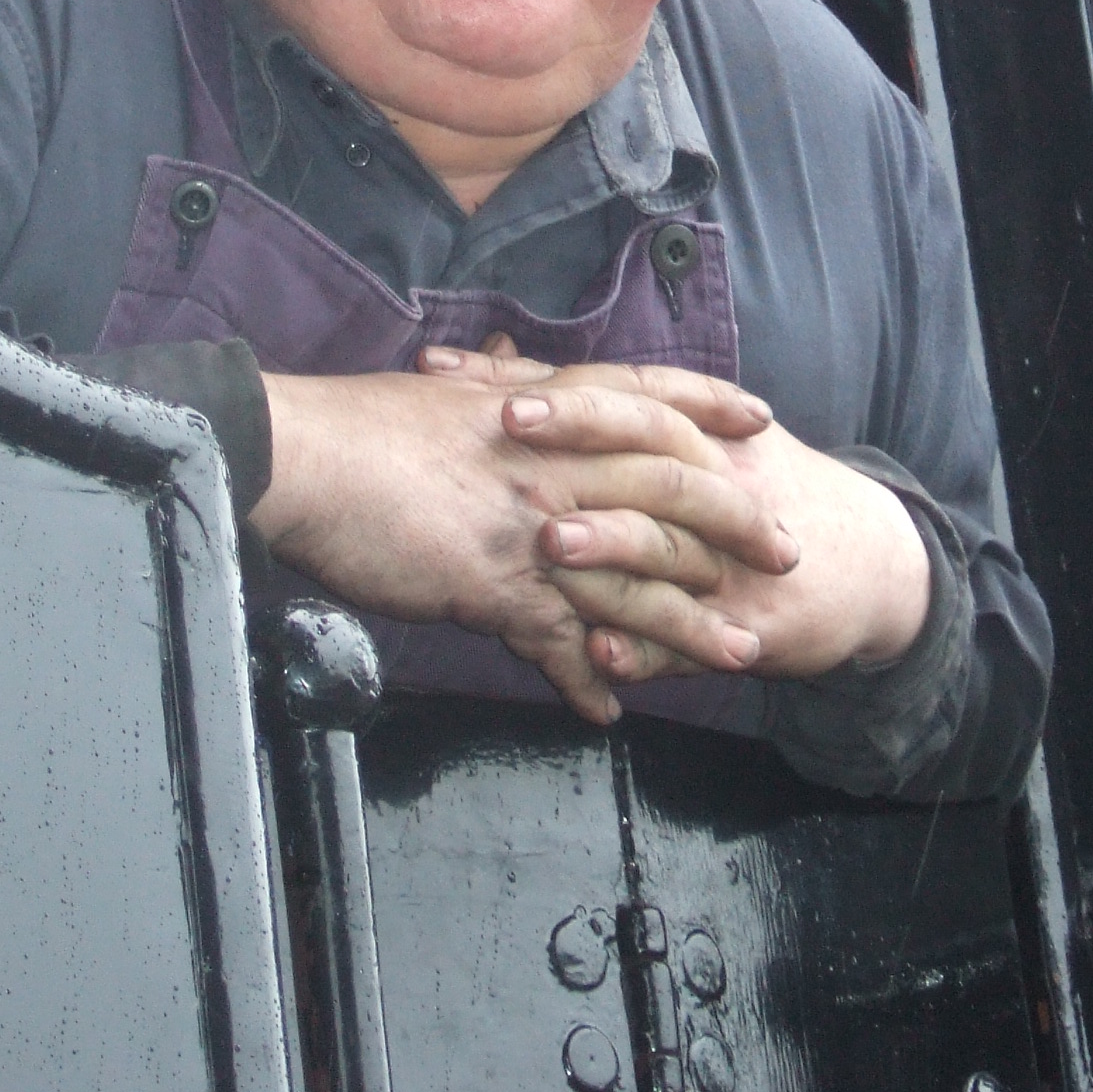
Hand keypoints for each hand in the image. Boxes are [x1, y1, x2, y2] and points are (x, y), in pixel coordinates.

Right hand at [254, 364, 798, 722]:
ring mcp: (531, 527)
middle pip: (670, 490)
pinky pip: (562, 645)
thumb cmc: (362, 426)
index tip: (759, 418)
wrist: (306, 459)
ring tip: (740, 658)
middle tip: (786, 552)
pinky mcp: (497, 588)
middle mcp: (553, 462)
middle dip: (735, 523)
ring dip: (692, 626)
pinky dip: (588, 683)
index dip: (707, 403)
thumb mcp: (444, 394)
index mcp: (540, 408)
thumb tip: (513, 378)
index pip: (645, 395)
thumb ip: (492, 393)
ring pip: (636, 580)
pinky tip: (610, 713)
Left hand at [429, 344, 932, 689]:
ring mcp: (729, 554)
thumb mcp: (704, 439)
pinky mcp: (745, 626)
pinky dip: (646, 649)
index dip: (539, 378)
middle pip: (645, 439)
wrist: (871, 566)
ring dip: (609, 543)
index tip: (462, 370)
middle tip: (508, 422)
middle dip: (578, 428)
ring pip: (665, 543)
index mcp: (696, 429)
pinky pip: (689, 640)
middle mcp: (713, 477)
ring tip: (548, 543)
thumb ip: (609, 415)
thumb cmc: (760, 494)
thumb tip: (505, 370)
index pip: (613, 389)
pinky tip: (598, 657)